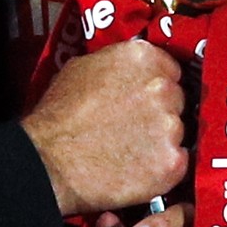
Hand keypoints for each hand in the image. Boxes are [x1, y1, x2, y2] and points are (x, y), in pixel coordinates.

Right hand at [22, 39, 186, 215]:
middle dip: (160, 112)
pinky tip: (136, 168)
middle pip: (177, 99)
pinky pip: (178, 161)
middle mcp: (162, 87)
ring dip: (160, 140)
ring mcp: (170, 126)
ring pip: (178, 131)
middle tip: (134, 126)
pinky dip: (162, 167)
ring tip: (129, 149)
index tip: (145, 99)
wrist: (48, 162)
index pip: (170, 69)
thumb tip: (130, 69)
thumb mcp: (81, 68)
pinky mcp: (171, 162)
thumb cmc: (58, 116)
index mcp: (142, 58)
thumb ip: (116, 63)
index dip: (156, 85)